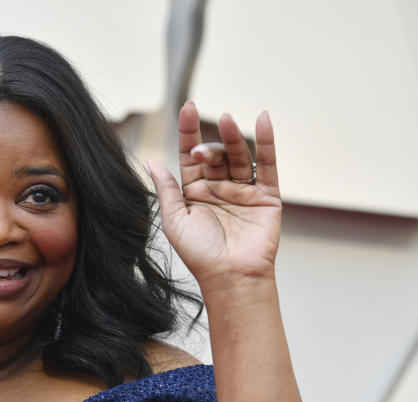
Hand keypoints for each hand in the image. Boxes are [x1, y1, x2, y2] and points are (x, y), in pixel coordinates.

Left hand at [147, 102, 281, 292]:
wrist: (231, 277)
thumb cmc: (200, 254)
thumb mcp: (174, 220)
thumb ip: (166, 189)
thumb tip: (150, 162)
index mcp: (194, 192)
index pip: (190, 156)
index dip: (188, 133)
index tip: (186, 108)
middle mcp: (219, 188)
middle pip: (215, 155)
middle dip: (209, 148)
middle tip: (202, 152)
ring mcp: (243, 190)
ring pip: (238, 156)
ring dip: (233, 137)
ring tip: (227, 119)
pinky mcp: (267, 196)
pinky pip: (267, 164)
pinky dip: (266, 142)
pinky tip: (263, 120)